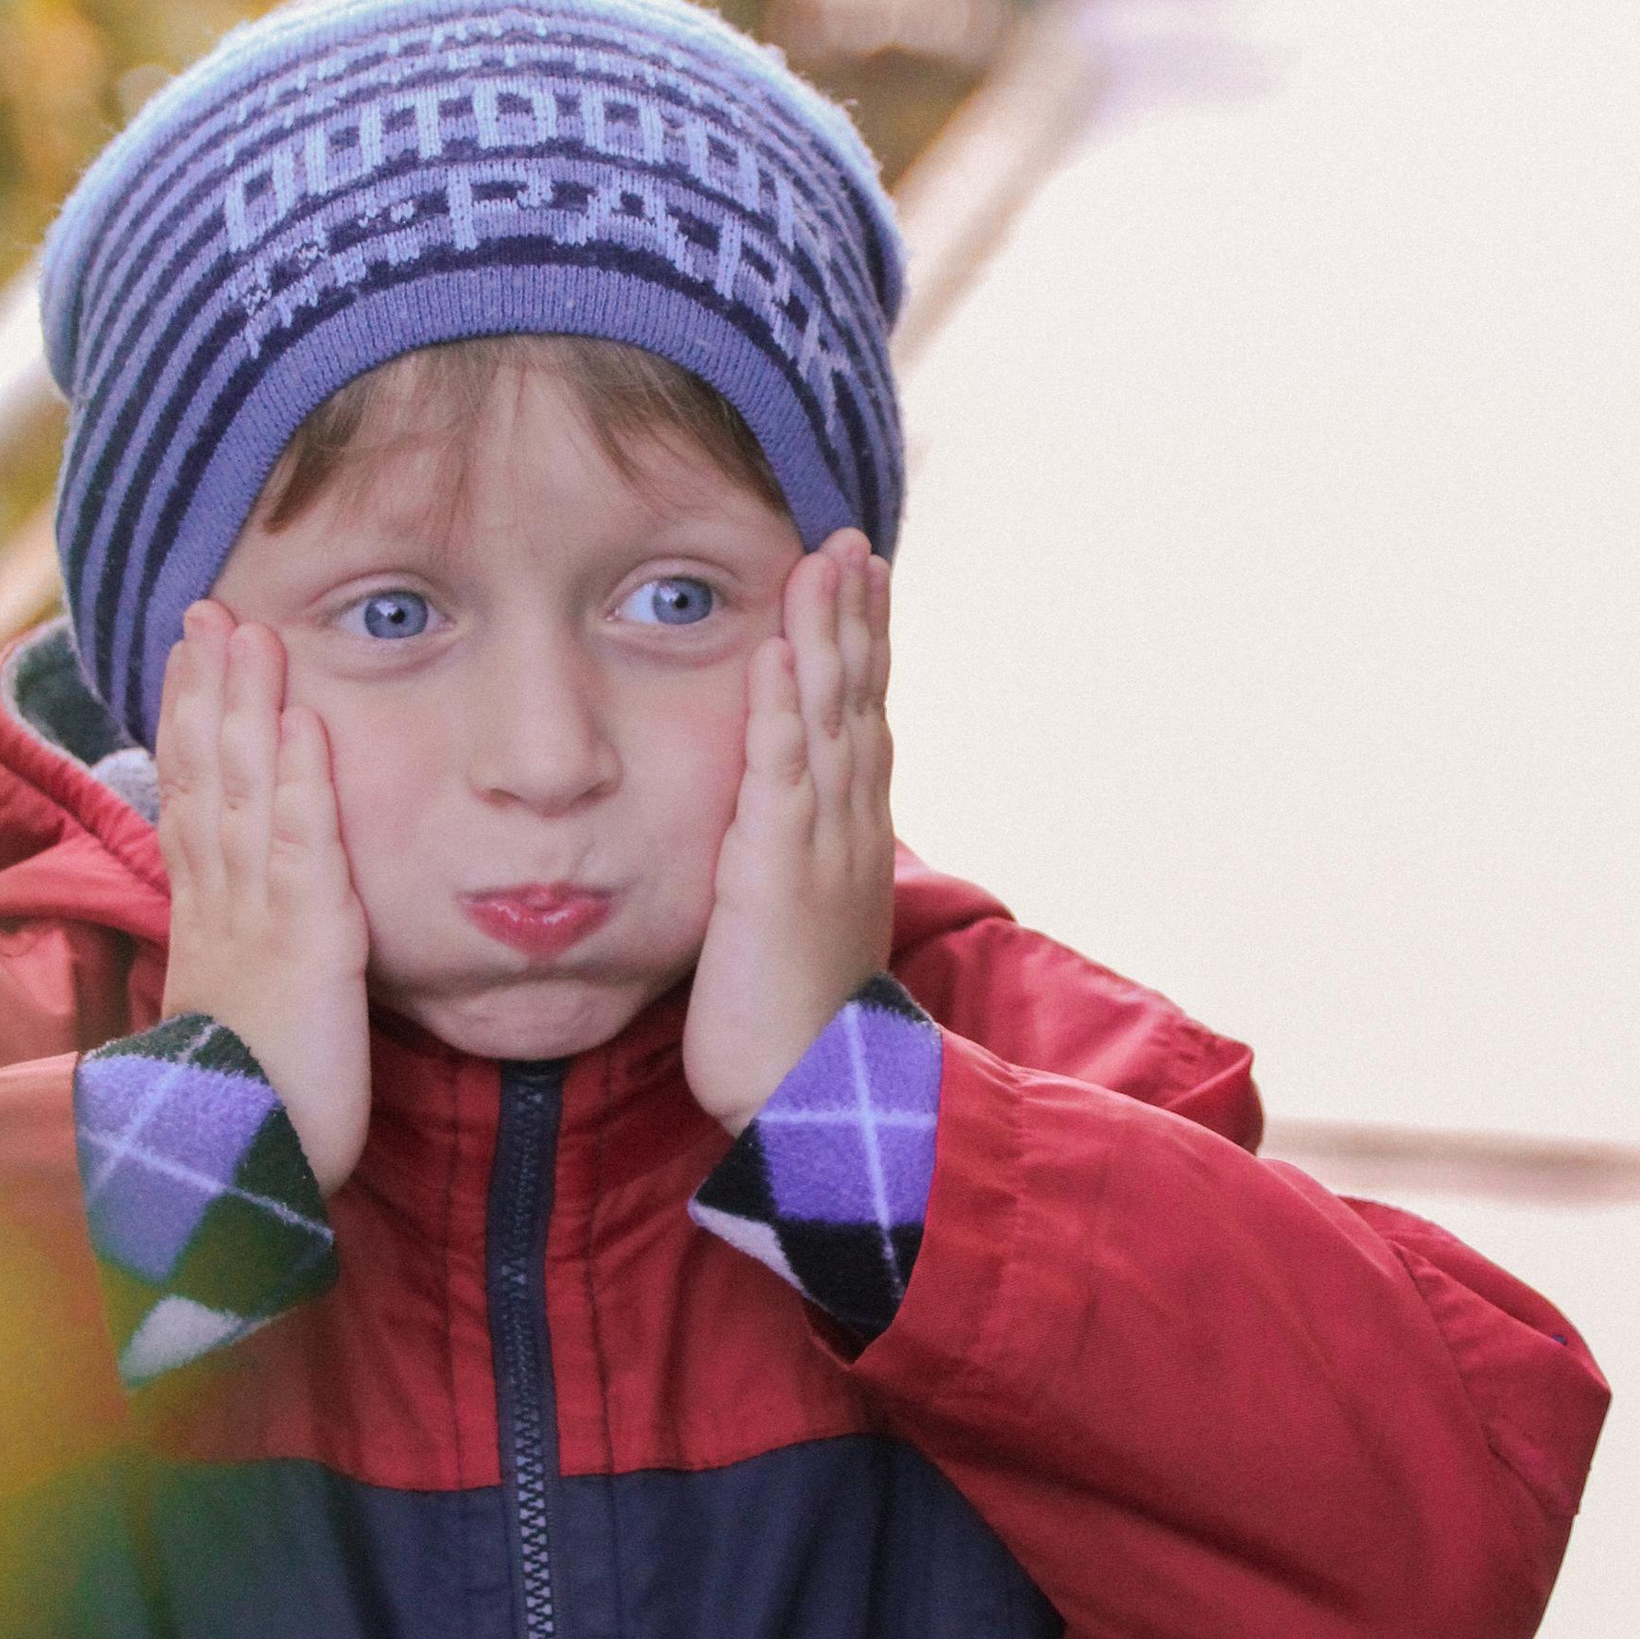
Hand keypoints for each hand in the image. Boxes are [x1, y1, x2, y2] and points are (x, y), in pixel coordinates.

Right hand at [155, 602, 372, 1194]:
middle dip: (206, 690)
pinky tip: (302, 722)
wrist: (234, 1171)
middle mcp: (221, 906)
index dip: (185, 725)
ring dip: (246, 707)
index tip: (185, 660)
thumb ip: (233, 961)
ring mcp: (259, 918)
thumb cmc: (245, 1108)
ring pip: (245, 792)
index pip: (188, 801)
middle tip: (206, 611)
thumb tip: (228, 929)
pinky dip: (300, 780)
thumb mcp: (232, 1018)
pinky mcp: (310, 942)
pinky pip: (302, 846)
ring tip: (248, 633)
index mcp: (204, 922)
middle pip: (206, 777)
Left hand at [683, 531, 895, 1134]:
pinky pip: (781, 769)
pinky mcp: (776, 868)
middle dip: (857, 619)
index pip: (862, 725)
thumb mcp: (800, 934)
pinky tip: (781, 647)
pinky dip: (783, 704)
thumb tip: (775, 846)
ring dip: (829, 634)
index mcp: (853, 843)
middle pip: (858, 702)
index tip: (862, 586)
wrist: (808, 1095)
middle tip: (853, 543)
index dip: (864, 652)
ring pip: (831, 717)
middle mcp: (849, 830)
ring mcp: (821, 844)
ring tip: (826, 560)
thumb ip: (792, 878)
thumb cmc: (792, 1030)